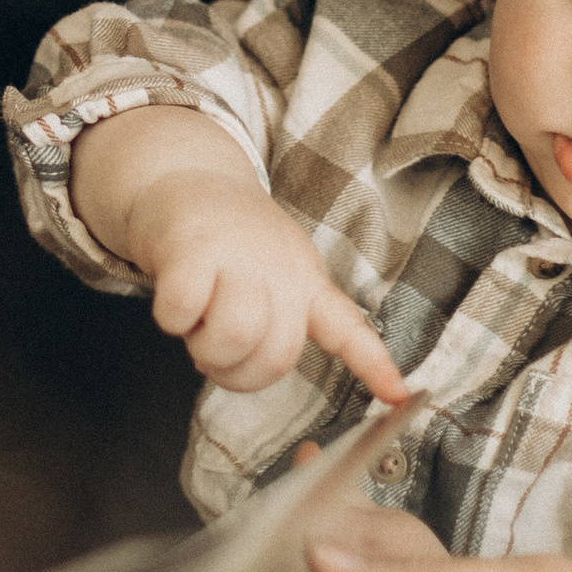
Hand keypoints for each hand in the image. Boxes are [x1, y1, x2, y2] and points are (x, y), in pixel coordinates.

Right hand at [75, 126, 404, 401]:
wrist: (187, 175)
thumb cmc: (230, 237)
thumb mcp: (275, 268)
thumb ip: (279, 318)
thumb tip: (259, 367)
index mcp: (305, 279)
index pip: (347, 327)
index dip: (374, 366)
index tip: (399, 396)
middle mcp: (280, 267)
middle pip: (277, 356)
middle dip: (238, 375)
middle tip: (216, 354)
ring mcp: (238, 255)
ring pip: (235, 338)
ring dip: (206, 351)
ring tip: (197, 327)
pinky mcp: (191, 248)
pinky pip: (183, 313)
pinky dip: (172, 320)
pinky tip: (175, 300)